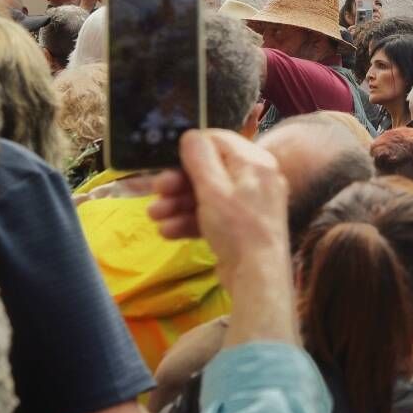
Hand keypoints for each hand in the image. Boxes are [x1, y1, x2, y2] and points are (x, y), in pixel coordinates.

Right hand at [141, 130, 295, 345]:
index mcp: (254, 162)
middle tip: (157, 191)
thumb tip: (190, 134)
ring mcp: (248, 205)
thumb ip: (200, 158)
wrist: (257, 277)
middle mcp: (254, 179)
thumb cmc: (237, 227)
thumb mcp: (214, 189)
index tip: (168, 160)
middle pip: (210, 170)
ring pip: (207, 195)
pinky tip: (168, 232)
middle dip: (179, 182)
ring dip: (178, 204)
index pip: (219, 140)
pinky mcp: (240, 228)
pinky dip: (190, 221)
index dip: (191, 148)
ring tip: (154, 216)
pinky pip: (212, 216)